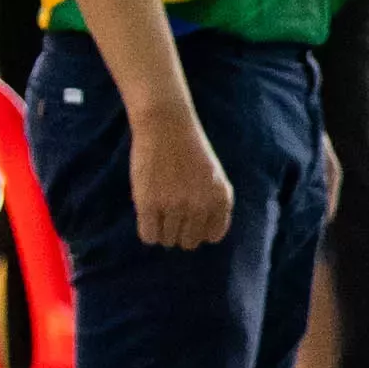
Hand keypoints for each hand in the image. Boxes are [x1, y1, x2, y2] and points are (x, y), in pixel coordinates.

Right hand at [125, 88, 234, 245]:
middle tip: (170, 216)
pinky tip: (147, 218)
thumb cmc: (190, 149)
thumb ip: (214, 205)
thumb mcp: (214, 177)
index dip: (199, 230)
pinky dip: (148, 232)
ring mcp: (175, 206)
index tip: (189, 219)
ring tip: (158, 212)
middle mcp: (201, 206)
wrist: (166, 125)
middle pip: (188, 242)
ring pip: (168, 240)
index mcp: (221, 199)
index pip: (212, 236)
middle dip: (179, 232)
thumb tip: (203, 237)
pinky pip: (149, 235)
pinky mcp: (149, 204)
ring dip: (162, 231)